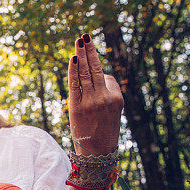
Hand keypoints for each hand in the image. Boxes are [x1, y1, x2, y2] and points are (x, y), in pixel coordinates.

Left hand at [67, 33, 123, 155]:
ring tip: (79, 41)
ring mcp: (91, 102)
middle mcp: (105, 98)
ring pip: (86, 74)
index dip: (99, 75)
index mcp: (117, 98)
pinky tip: (73, 59)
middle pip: (97, 69)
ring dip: (82, 55)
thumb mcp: (112, 112)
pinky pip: (75, 85)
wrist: (96, 154)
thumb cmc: (103, 132)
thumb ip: (105, 94)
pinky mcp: (77, 107)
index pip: (106, 78)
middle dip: (90, 51)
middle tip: (85, 36)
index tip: (93, 71)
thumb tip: (95, 76)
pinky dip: (74, 71)